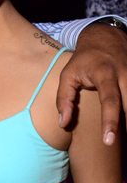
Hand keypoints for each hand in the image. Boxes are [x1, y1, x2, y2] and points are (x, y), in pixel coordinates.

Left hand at [57, 24, 126, 143]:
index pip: (110, 100)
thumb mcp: (68, 74)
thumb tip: (63, 124)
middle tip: (118, 146)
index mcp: (105, 73)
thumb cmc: (84, 59)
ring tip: (124, 139)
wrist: (105, 36)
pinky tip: (126, 126)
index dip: (110, 121)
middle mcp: (125, 74)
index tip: (108, 141)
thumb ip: (64, 99)